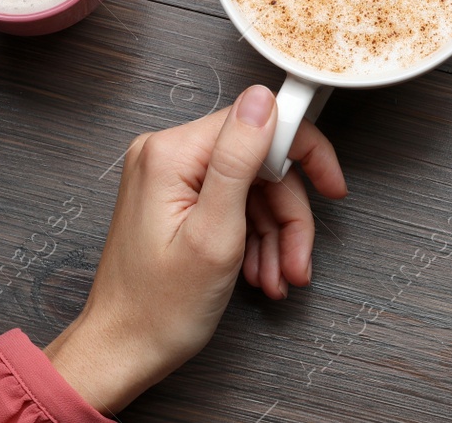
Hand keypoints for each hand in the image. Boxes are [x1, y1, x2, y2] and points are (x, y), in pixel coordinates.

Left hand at [43, 86, 346, 414]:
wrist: (121, 351)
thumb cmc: (158, 309)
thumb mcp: (214, 235)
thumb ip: (239, 160)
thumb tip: (264, 99)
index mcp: (171, 153)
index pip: (257, 122)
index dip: (303, 153)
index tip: (330, 186)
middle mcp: (166, 154)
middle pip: (259, 162)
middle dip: (288, 215)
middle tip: (298, 260)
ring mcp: (169, 177)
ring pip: (252, 188)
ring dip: (276, 235)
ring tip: (280, 277)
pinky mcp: (174, 199)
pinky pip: (232, 204)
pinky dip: (254, 238)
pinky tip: (260, 272)